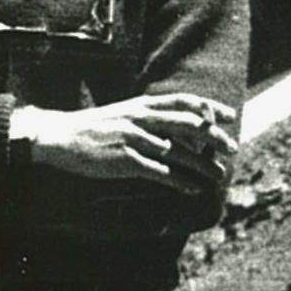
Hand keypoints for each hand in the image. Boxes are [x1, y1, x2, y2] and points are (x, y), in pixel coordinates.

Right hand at [14, 93, 237, 190]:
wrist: (58, 137)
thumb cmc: (90, 128)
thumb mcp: (120, 113)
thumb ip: (146, 116)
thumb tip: (175, 127)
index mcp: (141, 106)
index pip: (184, 101)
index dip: (209, 108)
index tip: (229, 117)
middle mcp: (141, 119)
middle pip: (189, 125)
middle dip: (215, 137)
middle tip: (232, 148)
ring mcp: (134, 139)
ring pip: (179, 152)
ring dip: (203, 165)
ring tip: (218, 176)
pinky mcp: (125, 160)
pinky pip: (161, 172)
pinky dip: (180, 181)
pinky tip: (192, 189)